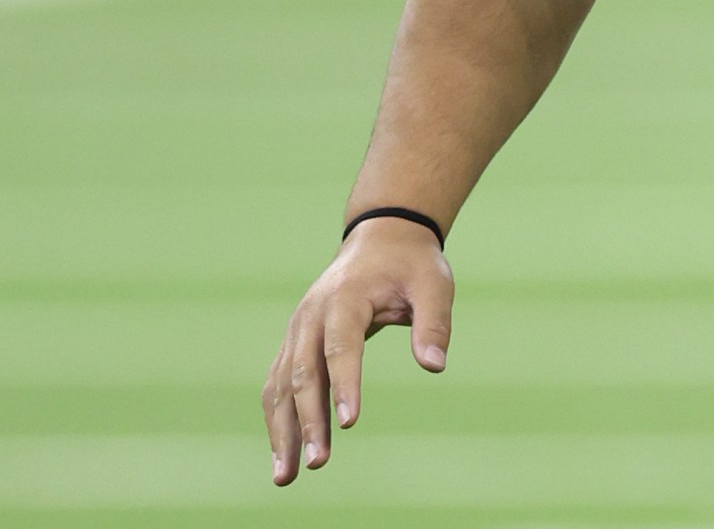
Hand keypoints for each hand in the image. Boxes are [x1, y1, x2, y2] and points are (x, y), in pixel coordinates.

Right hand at [262, 218, 453, 484]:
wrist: (380, 237)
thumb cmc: (411, 264)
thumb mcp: (434, 283)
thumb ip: (435, 322)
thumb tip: (434, 366)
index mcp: (345, 299)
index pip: (340, 347)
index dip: (344, 385)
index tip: (348, 424)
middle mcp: (311, 316)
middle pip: (304, 373)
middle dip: (308, 421)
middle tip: (318, 464)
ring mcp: (298, 331)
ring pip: (282, 385)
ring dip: (282, 431)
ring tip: (287, 477)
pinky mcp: (296, 343)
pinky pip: (280, 384)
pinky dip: (279, 419)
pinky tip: (284, 454)